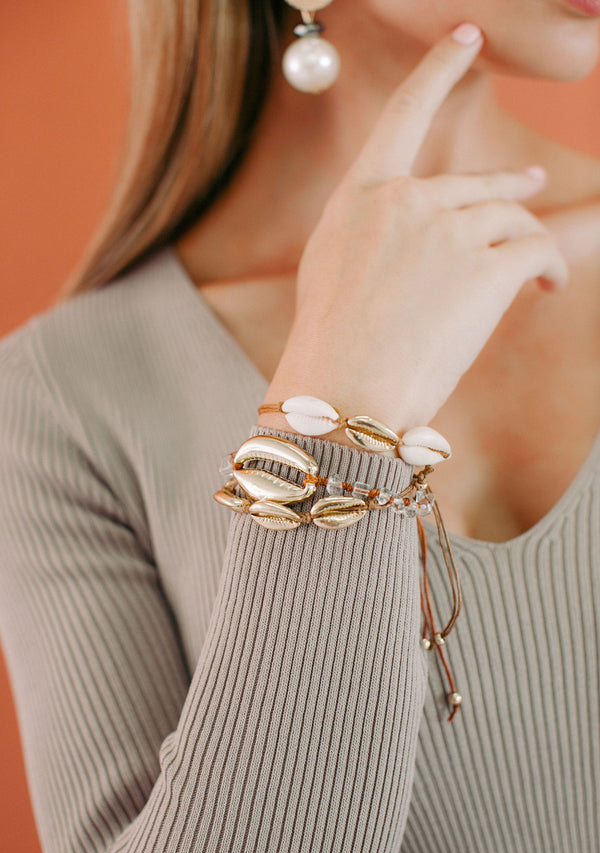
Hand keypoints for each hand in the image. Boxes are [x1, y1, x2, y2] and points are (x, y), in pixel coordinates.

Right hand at [262, 24, 568, 433]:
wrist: (344, 391)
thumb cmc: (331, 346)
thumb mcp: (333, 271)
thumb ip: (374, 232)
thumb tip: (418, 226)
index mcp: (361, 198)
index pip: (404, 116)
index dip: (438, 70)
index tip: (466, 36)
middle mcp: (405, 201)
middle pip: (476, 184)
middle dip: (508, 188)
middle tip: (531, 184)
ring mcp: (448, 230)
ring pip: (509, 215)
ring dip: (526, 240)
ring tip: (539, 271)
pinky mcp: (487, 268)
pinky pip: (535, 249)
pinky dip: (549, 266)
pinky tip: (546, 286)